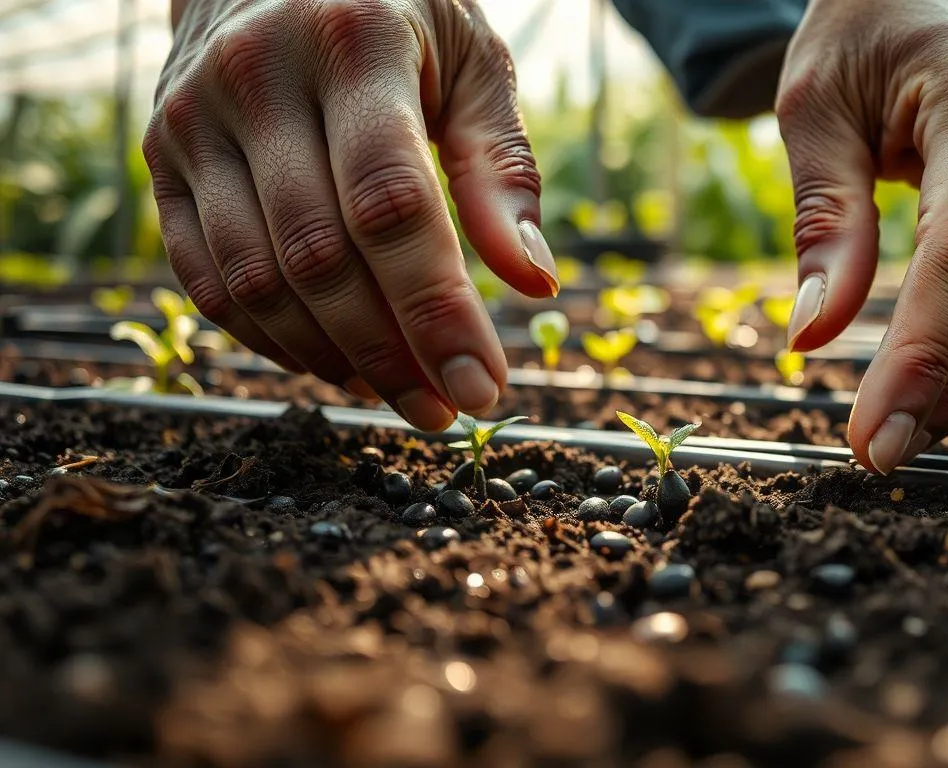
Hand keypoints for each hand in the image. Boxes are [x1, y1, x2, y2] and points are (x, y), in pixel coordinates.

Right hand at [144, 0, 558, 428]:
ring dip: (333, 359)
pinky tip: (332, 362)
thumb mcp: (472, 62)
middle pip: (320, 256)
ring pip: (256, 279)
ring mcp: (192, 120)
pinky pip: (205, 278)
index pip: (391, 205)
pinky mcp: (158, 159)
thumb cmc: (397, 13)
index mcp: (352, 44)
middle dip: (393, 354)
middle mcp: (256, 78)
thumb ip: (501, 167)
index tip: (485, 387)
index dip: (437, 311)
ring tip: (400, 393)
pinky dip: (269, 339)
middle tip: (448, 411)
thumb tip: (533, 284)